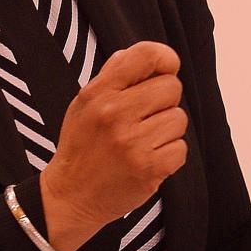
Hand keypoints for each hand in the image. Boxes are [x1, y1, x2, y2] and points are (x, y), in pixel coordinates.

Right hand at [41, 40, 187, 232]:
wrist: (70, 196)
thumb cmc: (81, 146)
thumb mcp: (84, 103)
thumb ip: (113, 75)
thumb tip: (146, 55)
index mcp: (99, 92)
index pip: (146, 55)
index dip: (165, 58)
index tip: (166, 69)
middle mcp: (115, 114)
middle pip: (172, 87)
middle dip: (163, 101)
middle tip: (144, 117)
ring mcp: (133, 142)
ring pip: (179, 118)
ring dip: (166, 130)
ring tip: (143, 140)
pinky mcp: (149, 169)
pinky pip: (181, 148)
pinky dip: (169, 154)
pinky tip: (148, 158)